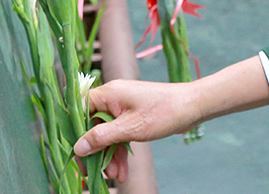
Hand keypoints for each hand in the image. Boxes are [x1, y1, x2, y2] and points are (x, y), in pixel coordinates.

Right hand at [73, 79, 200, 181]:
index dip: (75, 133)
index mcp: (108, 93)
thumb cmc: (164, 111)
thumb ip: (102, 137)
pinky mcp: (134, 116)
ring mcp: (124, 108)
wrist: (194, 106)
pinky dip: (120, 151)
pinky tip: (123, 169)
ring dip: (109, 155)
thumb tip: (77, 147)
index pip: (79, 111)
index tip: (75, 154)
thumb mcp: (130, 128)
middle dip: (95, 152)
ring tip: (115, 175)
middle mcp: (113, 98)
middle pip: (92, 127)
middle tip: (93, 173)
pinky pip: (120, 135)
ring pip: (107, 134)